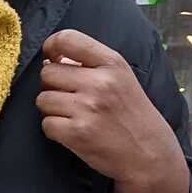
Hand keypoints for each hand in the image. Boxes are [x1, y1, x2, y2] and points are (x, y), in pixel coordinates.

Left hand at [38, 30, 190, 192]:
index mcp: (112, 63)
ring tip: (73, 115)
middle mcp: (100, 82)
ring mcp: (87, 108)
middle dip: (52, 85)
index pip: (67, 38)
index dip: (51, 46)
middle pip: (47, 72)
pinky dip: (54, 129)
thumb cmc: (131, 114)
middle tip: (69, 97)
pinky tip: (72, 131)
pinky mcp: (77, 133)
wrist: (148, 154)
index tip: (52, 57)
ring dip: (52, 109)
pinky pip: (46, 124)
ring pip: (42, 99)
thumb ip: (90, 64)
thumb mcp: (121, 78)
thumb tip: (52, 57)